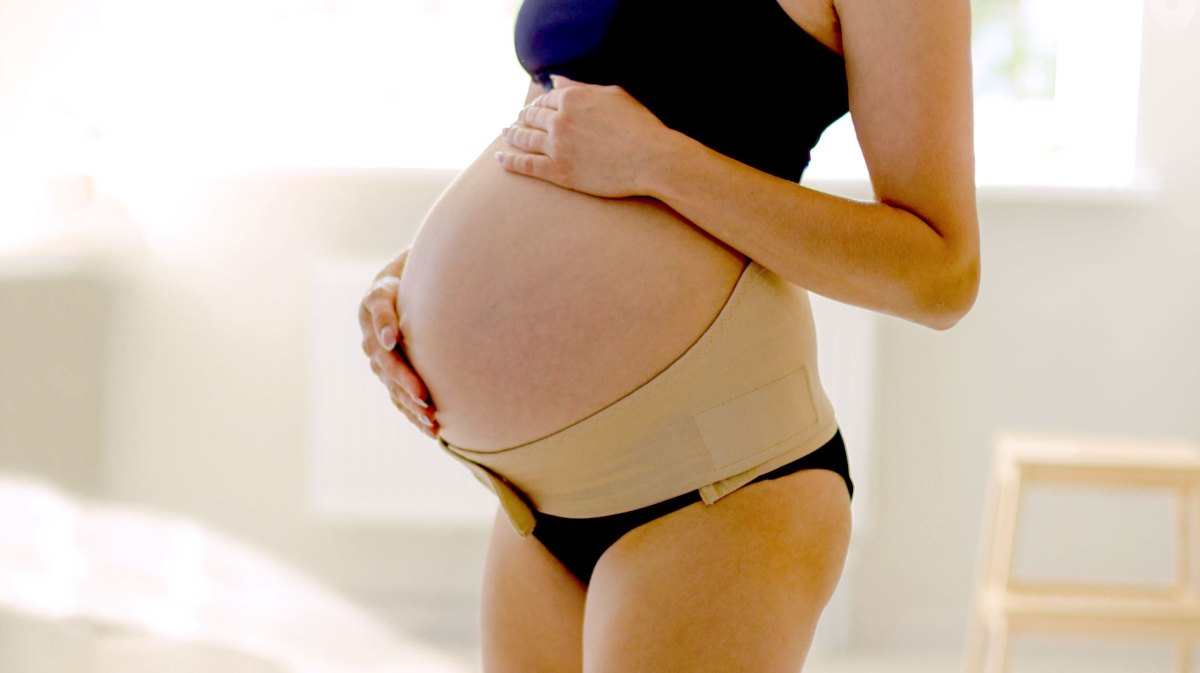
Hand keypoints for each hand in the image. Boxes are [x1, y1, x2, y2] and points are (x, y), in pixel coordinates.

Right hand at [358, 253, 439, 438]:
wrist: (409, 284)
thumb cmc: (421, 270)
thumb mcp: (421, 262)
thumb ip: (429, 263)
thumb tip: (453, 252)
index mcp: (377, 298)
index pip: (379, 308)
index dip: (384, 325)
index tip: (392, 340)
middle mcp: (372, 329)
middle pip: (385, 357)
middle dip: (404, 378)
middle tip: (424, 396)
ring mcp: (378, 353)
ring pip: (390, 382)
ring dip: (409, 402)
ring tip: (430, 419)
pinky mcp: (388, 372)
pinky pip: (397, 395)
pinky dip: (413, 412)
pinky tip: (430, 428)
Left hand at [496, 74, 670, 197]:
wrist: (651, 158)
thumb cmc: (639, 125)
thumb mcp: (612, 95)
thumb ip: (580, 86)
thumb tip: (555, 78)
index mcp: (571, 98)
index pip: (546, 99)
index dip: (539, 104)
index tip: (535, 108)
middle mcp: (559, 119)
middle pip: (532, 117)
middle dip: (523, 117)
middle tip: (518, 120)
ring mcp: (556, 146)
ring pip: (525, 138)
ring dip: (512, 135)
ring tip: (506, 134)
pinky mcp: (558, 171)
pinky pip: (525, 165)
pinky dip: (509, 162)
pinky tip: (499, 159)